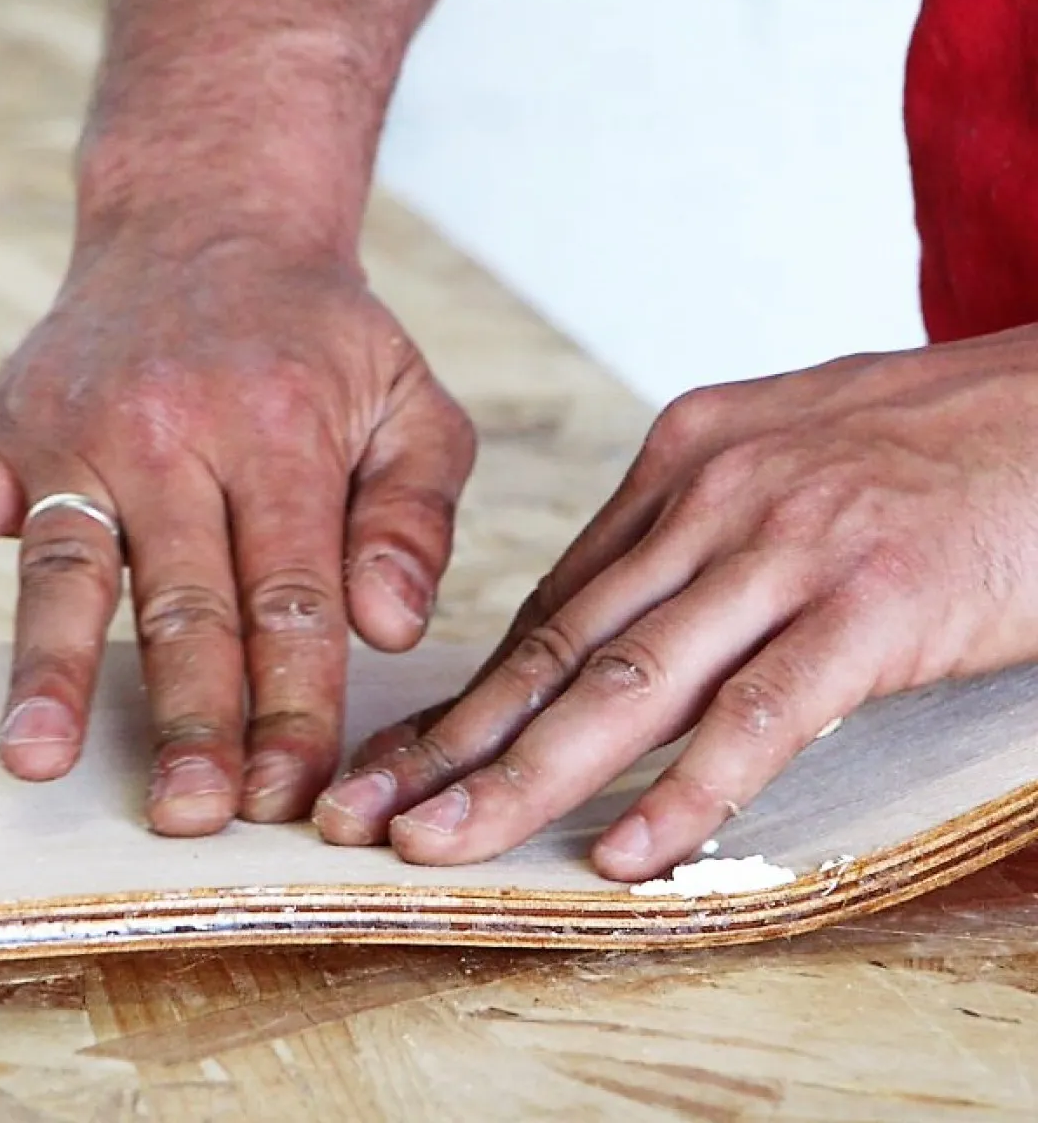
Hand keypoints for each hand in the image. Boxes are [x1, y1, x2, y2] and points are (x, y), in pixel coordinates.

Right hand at [0, 219, 474, 835]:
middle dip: (192, 717)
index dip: (293, 701)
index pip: (291, 595)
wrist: (211, 225)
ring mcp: (79, 433)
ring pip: (65, 568)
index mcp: (282, 434)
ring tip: (38, 760)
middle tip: (190, 816)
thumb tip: (389, 628)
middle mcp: (173, 435)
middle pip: (185, 601)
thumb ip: (414, 515)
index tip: (291, 793)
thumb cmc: (324, 338)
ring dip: (49, 668)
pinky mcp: (7, 428)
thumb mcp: (412, 405)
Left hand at [315, 326, 1037, 878]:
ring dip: (527, 776)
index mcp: (682, 458)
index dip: (473, 692)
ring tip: (447, 843)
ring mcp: (788, 545)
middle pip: (560, 644)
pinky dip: (688, 790)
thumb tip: (624, 617)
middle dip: (452, 740)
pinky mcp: (872, 601)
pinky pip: (760, 712)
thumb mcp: (784, 459)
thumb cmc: (930, 445)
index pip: (555, 600)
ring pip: (630, 682)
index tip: (410, 756)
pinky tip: (627, 852)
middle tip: (367, 811)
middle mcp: (712, 494)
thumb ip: (697, 534)